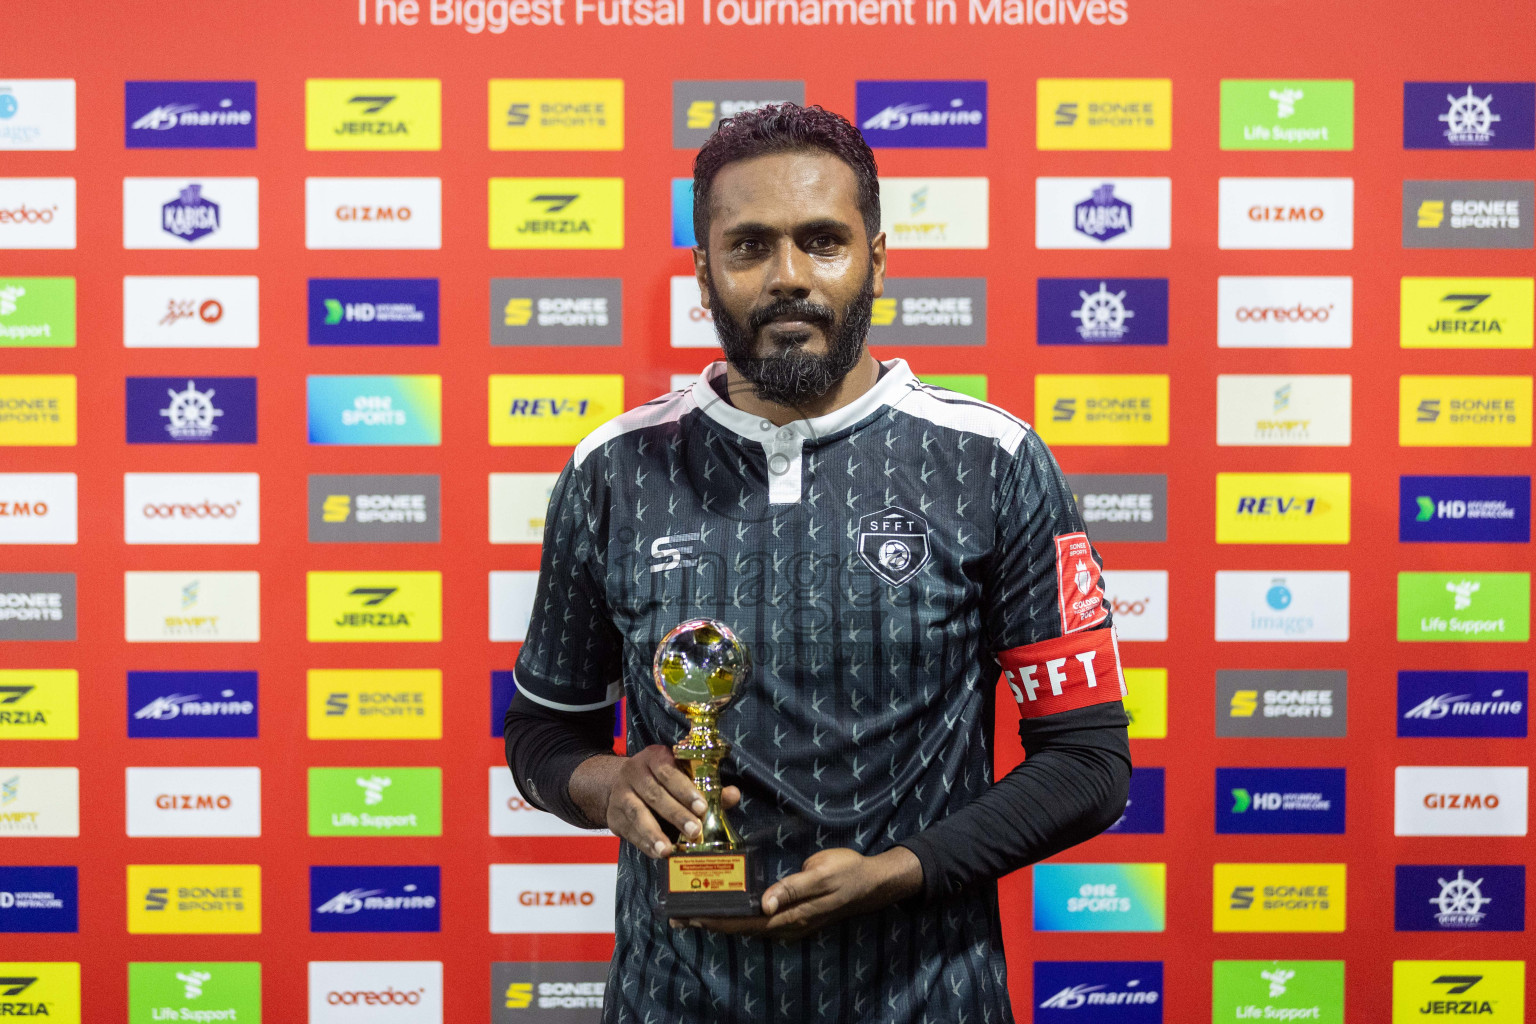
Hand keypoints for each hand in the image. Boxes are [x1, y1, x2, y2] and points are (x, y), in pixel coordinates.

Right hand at [569, 746, 740, 858]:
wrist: (620, 785)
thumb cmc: (661, 782)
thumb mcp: (681, 776)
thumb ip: (707, 787)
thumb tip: (733, 795)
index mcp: (655, 758)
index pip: (669, 772)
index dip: (686, 790)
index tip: (702, 808)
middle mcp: (634, 773)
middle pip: (655, 794)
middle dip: (676, 814)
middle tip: (694, 831)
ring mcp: (621, 794)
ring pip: (637, 813)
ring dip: (653, 833)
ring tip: (668, 849)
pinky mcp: (614, 816)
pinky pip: (629, 830)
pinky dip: (644, 843)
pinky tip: (657, 853)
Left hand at [681, 846, 923, 940]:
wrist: (874, 883)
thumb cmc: (848, 872)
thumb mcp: (822, 874)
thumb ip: (794, 888)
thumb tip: (765, 903)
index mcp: (790, 916)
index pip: (744, 922)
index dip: (715, 921)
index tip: (689, 917)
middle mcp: (786, 924)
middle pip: (740, 927)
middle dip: (709, 923)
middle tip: (677, 917)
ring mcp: (790, 922)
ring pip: (747, 925)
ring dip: (720, 920)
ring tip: (692, 914)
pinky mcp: (793, 915)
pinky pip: (758, 920)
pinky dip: (737, 915)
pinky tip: (726, 908)